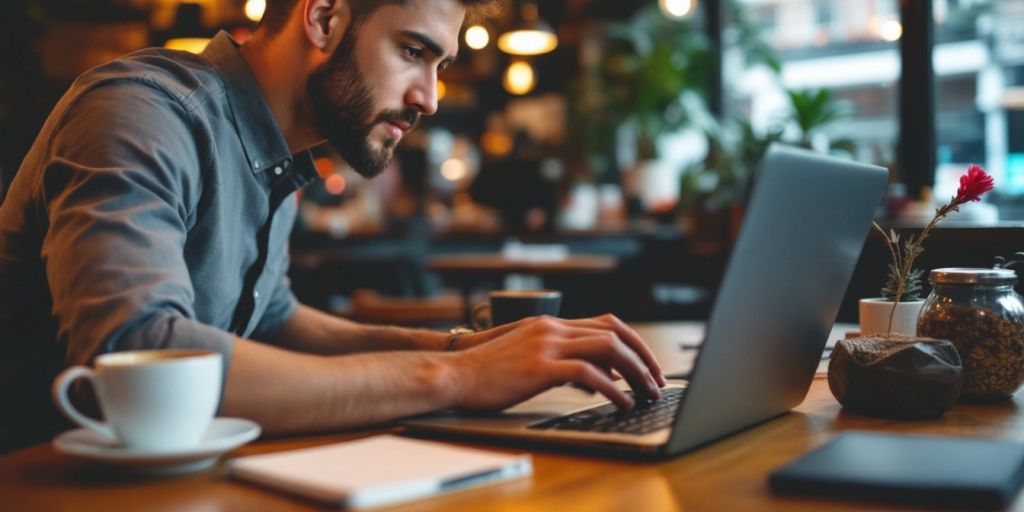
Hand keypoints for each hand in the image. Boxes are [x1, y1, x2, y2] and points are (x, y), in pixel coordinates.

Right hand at [449, 315, 664, 410]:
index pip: (606, 323)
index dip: (633, 342)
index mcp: (550, 324)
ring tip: (647, 393)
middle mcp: (552, 328)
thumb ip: (555, 358)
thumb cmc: (484, 371)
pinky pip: (589, 375)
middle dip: (643, 357)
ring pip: (608, 349)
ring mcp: (547, 345)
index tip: (647, 364)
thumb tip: (589, 375)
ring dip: (635, 372)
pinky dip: (613, 388)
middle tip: (657, 380)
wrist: (452, 372)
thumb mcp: (525, 355)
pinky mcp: (540, 367)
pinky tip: (622, 402)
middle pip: (614, 333)